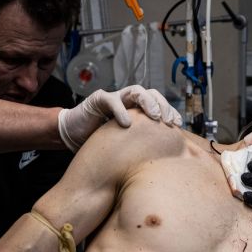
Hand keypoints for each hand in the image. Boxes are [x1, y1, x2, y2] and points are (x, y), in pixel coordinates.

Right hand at [58, 86, 182, 150]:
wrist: (73, 135)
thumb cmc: (100, 141)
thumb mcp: (127, 144)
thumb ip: (142, 145)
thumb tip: (166, 161)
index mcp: (137, 110)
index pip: (159, 105)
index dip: (170, 112)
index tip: (178, 125)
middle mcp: (127, 100)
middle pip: (151, 94)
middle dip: (163, 105)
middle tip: (168, 121)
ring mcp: (114, 97)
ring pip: (136, 90)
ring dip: (147, 102)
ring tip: (154, 117)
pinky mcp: (98, 99)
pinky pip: (112, 100)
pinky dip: (121, 110)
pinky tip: (126, 124)